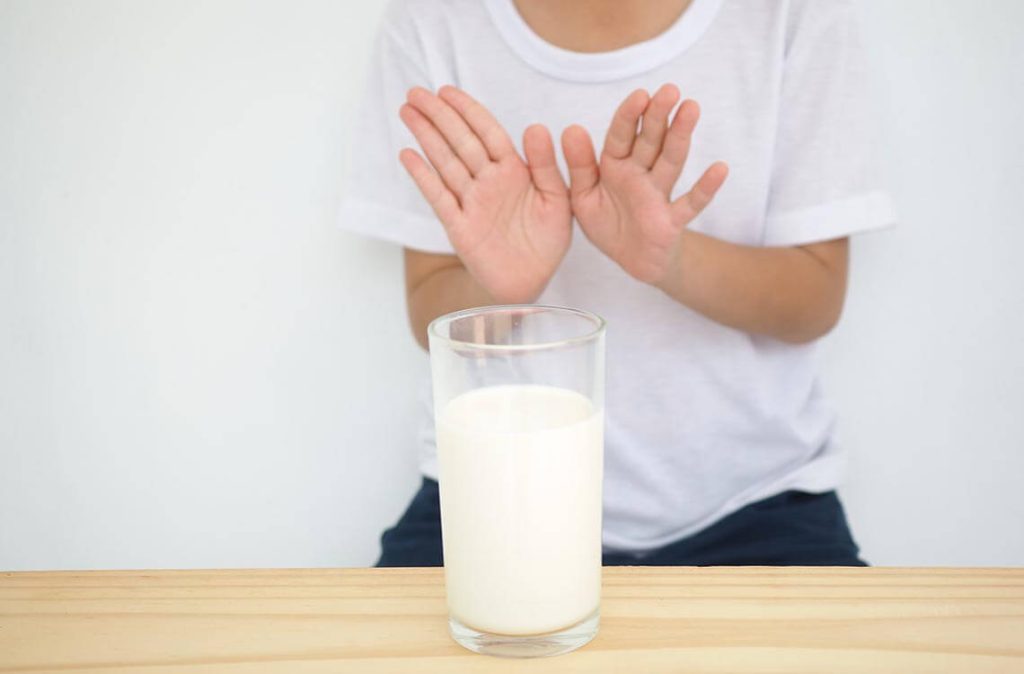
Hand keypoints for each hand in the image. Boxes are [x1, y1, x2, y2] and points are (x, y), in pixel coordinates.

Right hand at [399, 86, 571, 303]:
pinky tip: (408, 154)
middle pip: (460, 141)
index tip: (447, 91)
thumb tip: (535, 127)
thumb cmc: (548, 241)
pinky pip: (439, 197)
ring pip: (445, 162)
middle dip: (439, 116)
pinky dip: (423, 176)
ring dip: (426, 136)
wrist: (533, 281)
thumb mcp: (559, 200)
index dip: (467, 111)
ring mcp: (472, 202)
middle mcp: (488, 182)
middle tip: (416, 92)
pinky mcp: (459, 227)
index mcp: (514, 171)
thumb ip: (547, 166)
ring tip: (408, 111)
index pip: (487, 132)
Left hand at [560, 85, 728, 286]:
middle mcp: (639, 175)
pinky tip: (720, 169)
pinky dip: (705, 188)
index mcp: (614, 166)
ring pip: (671, 161)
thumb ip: (578, 167)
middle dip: (659, 115)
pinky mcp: (672, 221)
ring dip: (681, 136)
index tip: (641, 94)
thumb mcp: (582, 197)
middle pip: (650, 140)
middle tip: (670, 89)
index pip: (621, 135)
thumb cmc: (607, 223)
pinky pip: (691, 203)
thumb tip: (571, 128)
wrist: (630, 260)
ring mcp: (658, 195)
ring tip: (691, 108)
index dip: (630, 115)